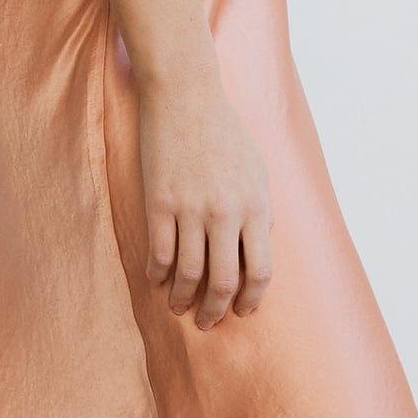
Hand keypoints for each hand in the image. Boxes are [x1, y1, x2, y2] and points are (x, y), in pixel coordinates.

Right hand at [137, 64, 273, 327]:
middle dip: (215, 311)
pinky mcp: (159, 203)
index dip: (251, 299)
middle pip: (224, 281)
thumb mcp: (257, 169)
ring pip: (188, 274)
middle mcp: (226, 213)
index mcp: (256, 205)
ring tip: (178, 307)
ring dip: (182, 299)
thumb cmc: (224, 132)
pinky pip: (159, 254)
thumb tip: (259, 247)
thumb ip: (260, 210)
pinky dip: (157, 276)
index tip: (243, 311)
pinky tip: (156, 281)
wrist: (185, 96)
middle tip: (207, 322)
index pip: (260, 270)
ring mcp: (191, 209)